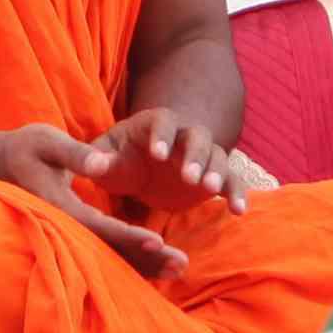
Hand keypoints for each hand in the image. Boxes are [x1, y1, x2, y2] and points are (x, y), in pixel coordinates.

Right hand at [0, 121, 187, 279]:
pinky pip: (107, 250)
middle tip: (180, 263)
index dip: (128, 235)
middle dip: (145, 257)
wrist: (2, 163)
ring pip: (110, 255)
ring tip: (179, 269)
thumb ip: (76, 154)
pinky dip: (133, 259)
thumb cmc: (26, 148)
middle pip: (109, 249)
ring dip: (144, 264)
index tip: (157, 241)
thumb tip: (104, 164)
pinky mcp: (78, 231)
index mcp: (61, 206)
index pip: (99, 226)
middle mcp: (67, 226)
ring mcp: (71, 233)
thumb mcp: (48, 142)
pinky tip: (159, 263)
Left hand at [94, 105, 259, 221]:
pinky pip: (232, 180)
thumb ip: (97, 159)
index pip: (163, 121)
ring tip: (211, 190)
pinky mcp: (212, 177)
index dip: (162, 135)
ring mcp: (201, 156)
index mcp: (154, 124)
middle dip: (195, 155)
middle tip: (189, 177)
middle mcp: (183, 135)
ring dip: (217, 172)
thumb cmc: (117, 159)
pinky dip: (237, 193)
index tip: (157, 155)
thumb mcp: (103, 157)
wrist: (140, 170)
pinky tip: (238, 211)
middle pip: (197, 136)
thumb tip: (93, 165)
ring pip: (217, 156)